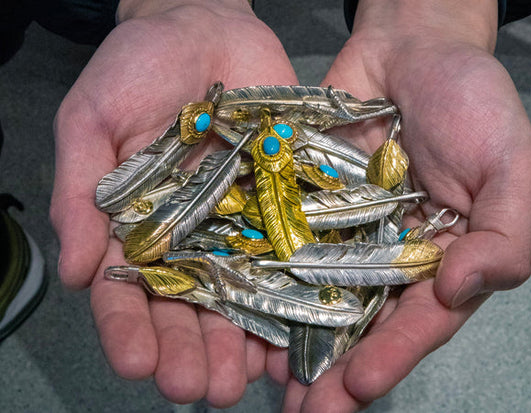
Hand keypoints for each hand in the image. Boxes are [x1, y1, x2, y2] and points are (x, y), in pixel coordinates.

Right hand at [50, 0, 297, 405]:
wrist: (202, 27)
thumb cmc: (136, 67)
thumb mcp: (91, 121)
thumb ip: (78, 195)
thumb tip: (72, 273)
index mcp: (136, 226)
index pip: (125, 290)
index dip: (128, 329)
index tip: (137, 363)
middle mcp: (188, 236)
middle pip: (187, 306)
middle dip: (191, 350)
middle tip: (201, 389)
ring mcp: (237, 223)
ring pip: (239, 294)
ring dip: (241, 340)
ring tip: (244, 380)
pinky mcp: (280, 203)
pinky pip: (287, 254)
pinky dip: (294, 295)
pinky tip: (296, 335)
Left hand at [277, 0, 530, 410]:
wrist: (411, 48)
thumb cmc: (470, 100)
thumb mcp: (511, 164)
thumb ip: (501, 234)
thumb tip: (461, 290)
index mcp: (443, 256)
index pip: (419, 319)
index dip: (392, 355)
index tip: (358, 388)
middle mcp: (391, 253)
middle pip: (363, 322)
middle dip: (336, 370)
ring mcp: (346, 231)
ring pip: (319, 295)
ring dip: (295, 338)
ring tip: (268, 384)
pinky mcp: (309, 204)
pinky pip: (287, 247)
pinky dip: (268, 279)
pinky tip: (246, 313)